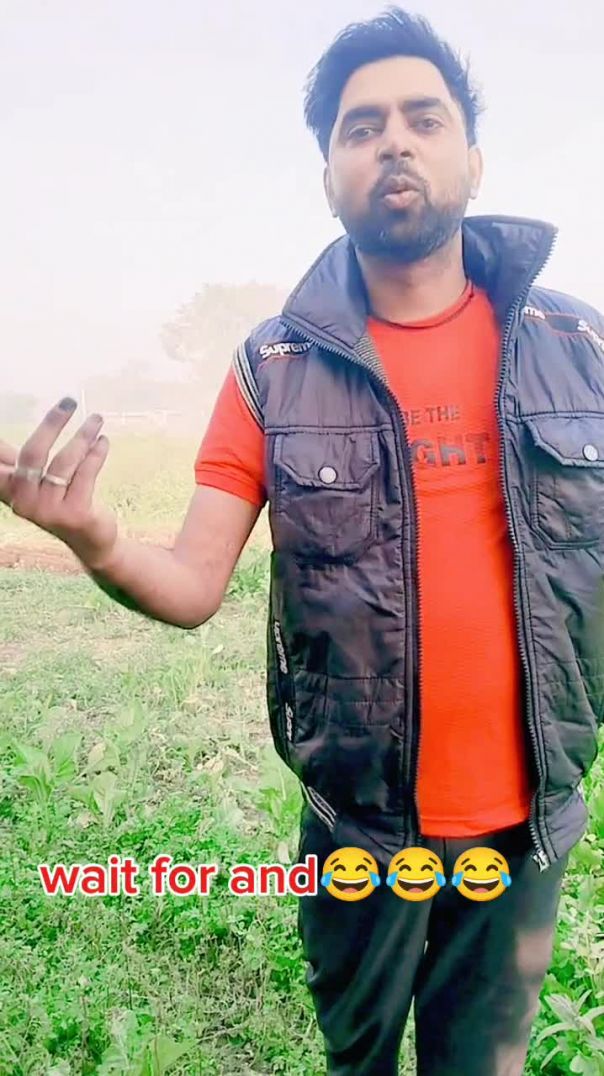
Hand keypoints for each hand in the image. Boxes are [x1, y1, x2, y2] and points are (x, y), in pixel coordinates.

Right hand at [0, 396, 118, 568]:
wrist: (89, 540)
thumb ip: (11, 457)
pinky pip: (85, 474)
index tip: (13, 429)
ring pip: (64, 462)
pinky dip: (96, 454)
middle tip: (69, 401)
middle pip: (32, 454)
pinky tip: (103, 441)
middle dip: (52, 423)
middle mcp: (23, 501)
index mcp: (9, 489)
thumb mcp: (31, 478)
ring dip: (82, 436)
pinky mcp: (73, 514)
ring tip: (97, 419)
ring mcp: (47, 510)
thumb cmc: (57, 500)